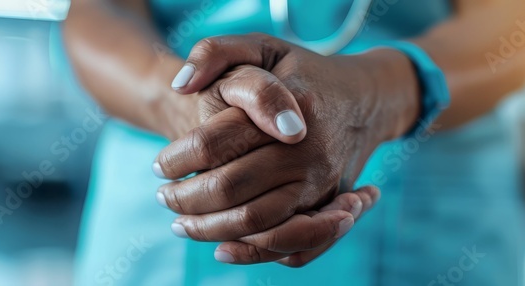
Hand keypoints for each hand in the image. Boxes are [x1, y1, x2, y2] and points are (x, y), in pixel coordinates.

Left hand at [154, 34, 420, 265]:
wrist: (364, 99)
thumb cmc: (301, 72)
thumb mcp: (261, 45)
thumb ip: (216, 52)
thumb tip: (180, 85)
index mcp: (287, 106)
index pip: (216, 142)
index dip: (178, 158)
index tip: (160, 165)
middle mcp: (307, 150)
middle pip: (232, 188)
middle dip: (187, 198)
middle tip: (165, 196)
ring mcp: (320, 183)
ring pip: (256, 221)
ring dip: (210, 229)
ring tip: (182, 223)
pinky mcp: (328, 206)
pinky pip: (288, 243)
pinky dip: (251, 252)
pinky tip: (221, 247)